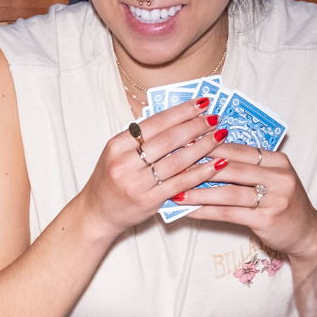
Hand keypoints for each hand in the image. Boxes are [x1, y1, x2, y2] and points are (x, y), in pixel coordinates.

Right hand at [79, 96, 225, 239]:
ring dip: (202, 146)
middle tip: (214, 117)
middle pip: (167, 139)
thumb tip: (176, 119)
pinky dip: (200, 173)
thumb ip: (141, 139)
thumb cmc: (110, 181)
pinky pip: (180, 183)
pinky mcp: (149, 201)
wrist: (97, 214)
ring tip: (219, 135)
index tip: (200, 103)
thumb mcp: (117, 154)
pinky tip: (216, 164)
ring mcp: (137, 183)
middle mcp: (125, 162)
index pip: (154, 122)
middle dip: (195, 126)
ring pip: (176, 160)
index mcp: (117, 145)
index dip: (180, 111)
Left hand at [172, 136, 316, 260]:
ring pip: (228, 191)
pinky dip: (206, 211)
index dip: (210, 146)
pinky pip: (229, 213)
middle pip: (231, 167)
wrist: (307, 234)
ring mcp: (275, 198)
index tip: (185, 145)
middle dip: (199, 167)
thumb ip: (248, 167)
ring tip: (175, 191)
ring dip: (198, 191)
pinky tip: (189, 210)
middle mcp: (279, 176)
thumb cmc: (283, 204)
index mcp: (278, 160)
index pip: (239, 148)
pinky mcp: (267, 219)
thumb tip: (207, 156)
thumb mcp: (272, 179)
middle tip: (172, 166)